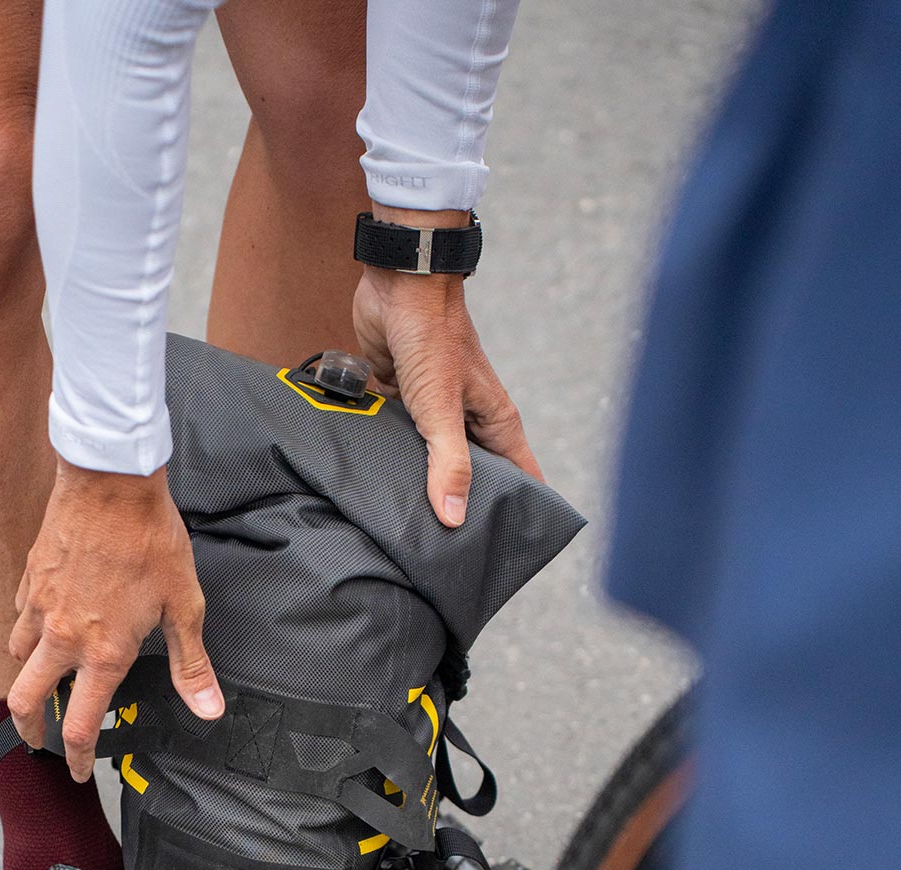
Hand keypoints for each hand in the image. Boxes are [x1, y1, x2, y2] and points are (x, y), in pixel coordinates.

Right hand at [8, 460, 222, 780]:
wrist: (111, 482)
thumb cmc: (151, 540)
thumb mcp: (184, 607)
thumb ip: (191, 665)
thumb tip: (208, 710)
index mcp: (102, 654)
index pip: (77, 727)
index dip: (77, 758)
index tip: (80, 770)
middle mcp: (63, 638)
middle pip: (25, 702)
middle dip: (29, 731)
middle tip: (38, 741)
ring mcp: (39, 607)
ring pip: (17, 659)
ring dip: (27, 679)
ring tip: (42, 683)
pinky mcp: (31, 579)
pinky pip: (20, 617)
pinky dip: (28, 633)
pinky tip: (44, 627)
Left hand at [353, 210, 542, 527]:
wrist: (399, 286)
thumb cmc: (431, 338)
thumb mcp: (442, 409)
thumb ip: (448, 463)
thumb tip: (454, 518)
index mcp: (494, 422)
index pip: (521, 476)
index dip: (522, 509)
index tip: (514, 547)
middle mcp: (469, 420)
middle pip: (474, 475)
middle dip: (464, 507)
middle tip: (449, 552)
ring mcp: (436, 411)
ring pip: (433, 461)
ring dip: (421, 485)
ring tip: (409, 528)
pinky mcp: (403, 401)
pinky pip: (400, 441)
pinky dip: (390, 459)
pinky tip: (377, 486)